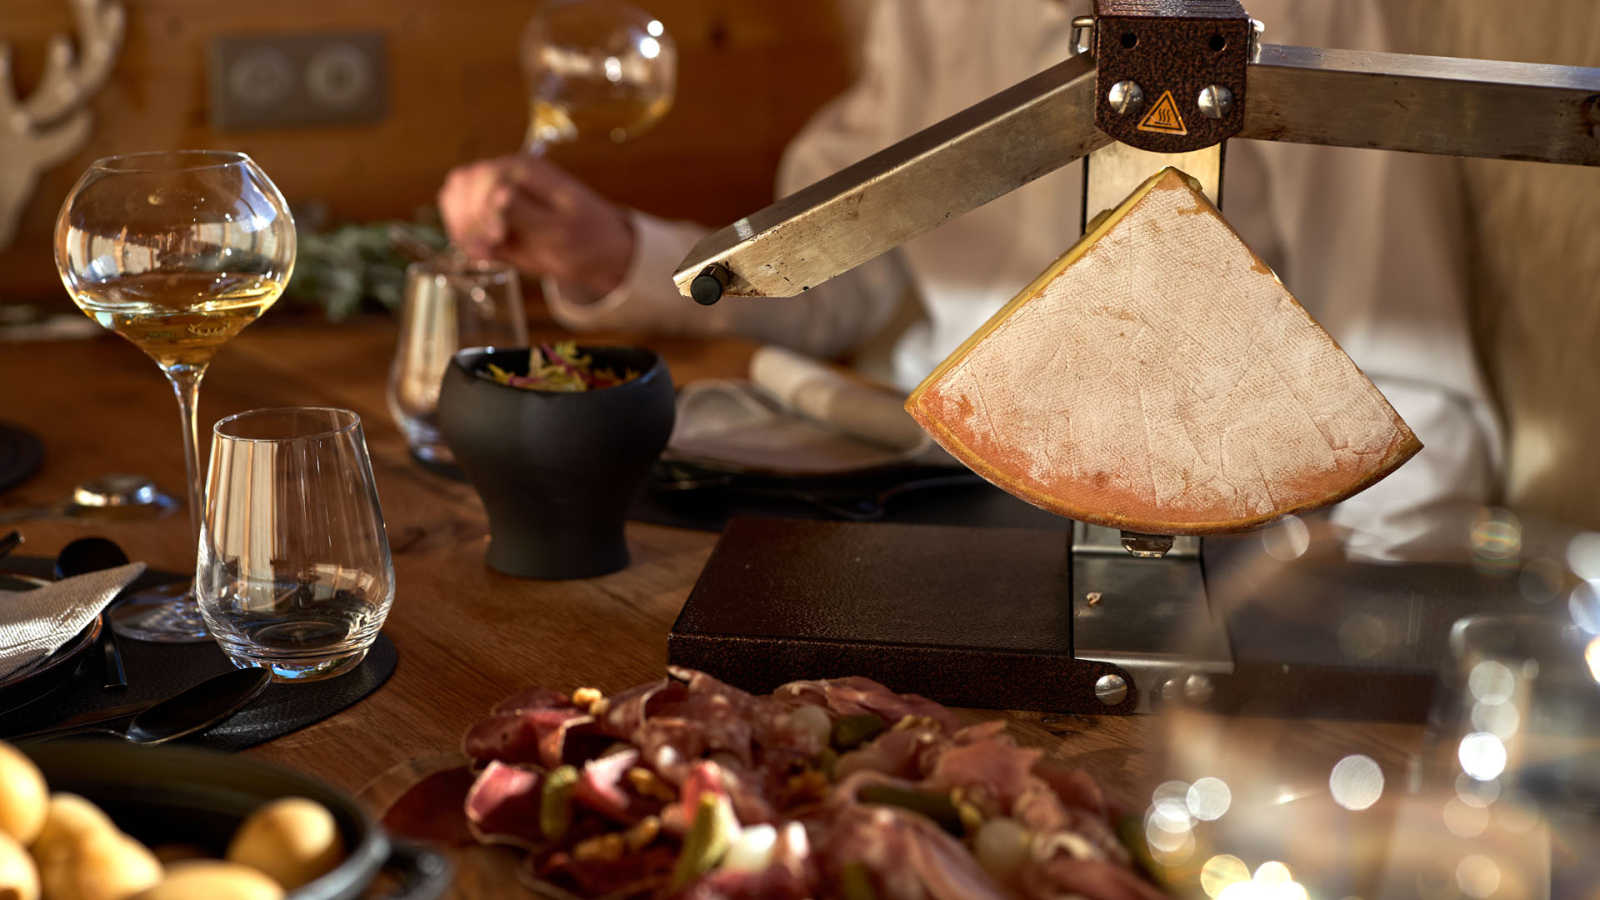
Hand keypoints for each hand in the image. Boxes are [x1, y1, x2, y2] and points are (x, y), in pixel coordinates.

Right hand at [438, 155, 634, 301]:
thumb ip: (527, 212)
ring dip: (462, 227)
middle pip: (463, 183)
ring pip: (454, 195)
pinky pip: (460, 216)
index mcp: (526, 170)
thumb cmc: (586, 238)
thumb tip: (498, 193)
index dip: (484, 208)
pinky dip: (464, 236)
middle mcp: (506, 175)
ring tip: (486, 252)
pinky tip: (484, 254)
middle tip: (492, 247)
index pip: (485, 177)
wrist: (596, 254)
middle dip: (469, 219)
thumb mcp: (561, 230)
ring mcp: (494, 192)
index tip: (499, 237)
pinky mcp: (490, 214)